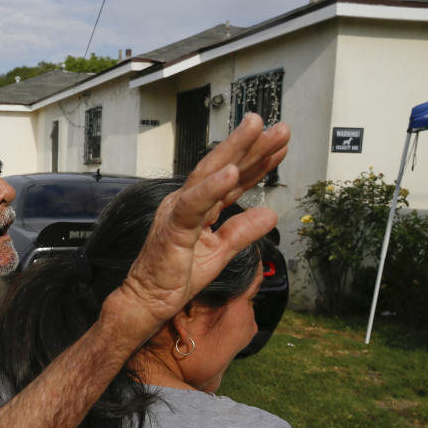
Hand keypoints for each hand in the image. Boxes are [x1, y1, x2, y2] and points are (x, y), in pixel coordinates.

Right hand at [115, 113, 288, 329]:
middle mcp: (187, 202)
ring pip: (208, 174)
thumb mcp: (219, 252)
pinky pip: (193, 204)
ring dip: (233, 151)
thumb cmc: (174, 276)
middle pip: (223, 168)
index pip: (232, 180)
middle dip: (251, 145)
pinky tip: (231, 172)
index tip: (280, 146)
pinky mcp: (172, 227)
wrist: (148, 300)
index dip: (257, 162)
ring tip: (256, 130)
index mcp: (199, 208)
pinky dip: (212, 187)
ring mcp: (178, 211)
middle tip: (278, 127)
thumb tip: (269, 215)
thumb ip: (242, 231)